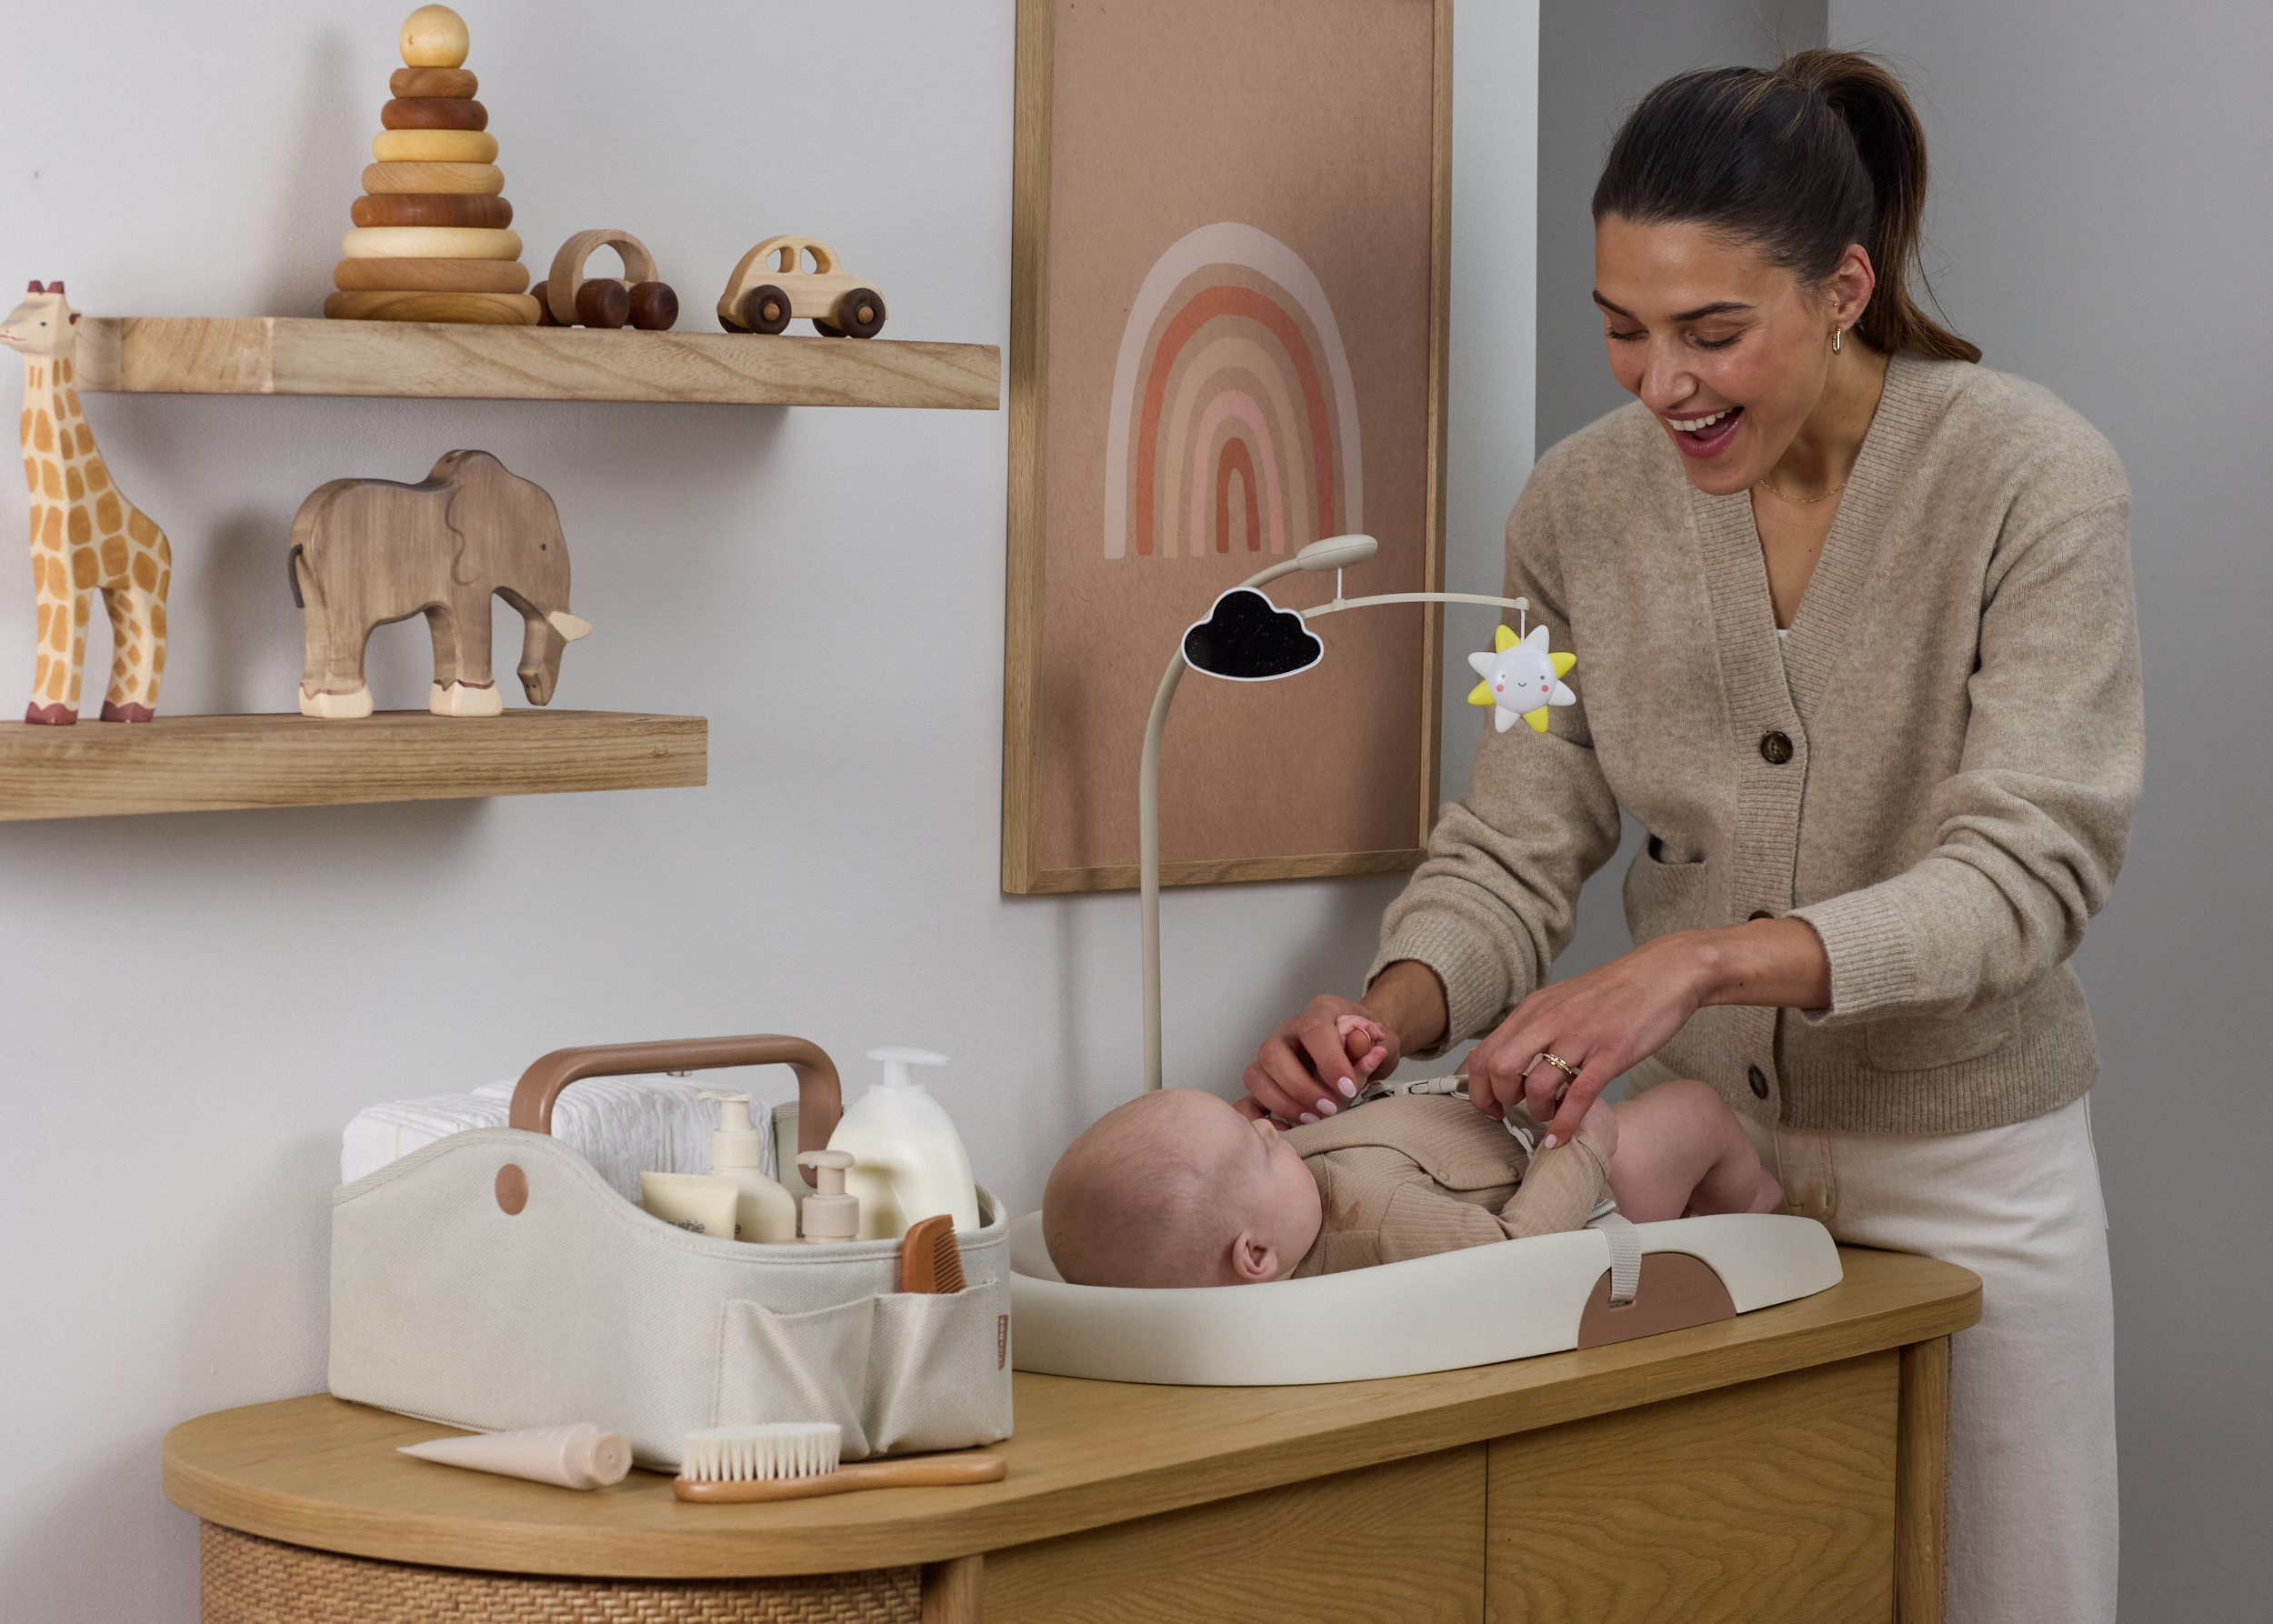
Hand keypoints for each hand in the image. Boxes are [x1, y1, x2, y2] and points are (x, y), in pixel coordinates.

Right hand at [1241, 997, 1400, 1124]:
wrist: (1362, 1048)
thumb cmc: (1368, 1044)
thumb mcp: (1383, 1041)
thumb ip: (1372, 1045)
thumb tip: (1363, 1045)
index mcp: (1320, 1012)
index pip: (1313, 1030)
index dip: (1329, 1061)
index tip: (1348, 1087)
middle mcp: (1289, 1031)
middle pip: (1273, 1052)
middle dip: (1301, 1087)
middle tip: (1330, 1108)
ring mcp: (1272, 1057)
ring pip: (1256, 1075)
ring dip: (1283, 1103)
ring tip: (1314, 1119)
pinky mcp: (1266, 1083)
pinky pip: (1246, 1101)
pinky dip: (1260, 1118)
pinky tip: (1286, 1129)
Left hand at [1466, 935, 1705, 1147]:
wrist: (1666, 970)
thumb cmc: (1616, 992)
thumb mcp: (1563, 1001)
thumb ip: (1536, 1028)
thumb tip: (1514, 1064)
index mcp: (1534, 1009)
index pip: (1484, 1053)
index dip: (1477, 1088)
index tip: (1489, 1107)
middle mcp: (1550, 1020)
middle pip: (1500, 1069)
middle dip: (1501, 1100)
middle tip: (1516, 1112)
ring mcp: (1581, 1036)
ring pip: (1538, 1086)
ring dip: (1538, 1112)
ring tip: (1549, 1116)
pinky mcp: (1612, 1052)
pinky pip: (1579, 1096)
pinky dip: (1565, 1124)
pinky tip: (1561, 1139)